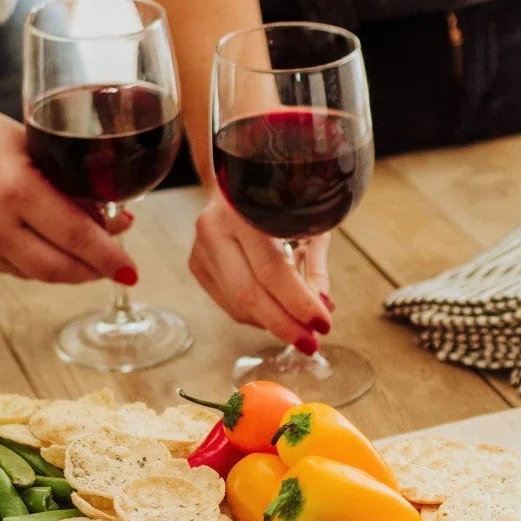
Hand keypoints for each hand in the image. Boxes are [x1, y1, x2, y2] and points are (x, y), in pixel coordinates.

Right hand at [0, 103, 137, 283]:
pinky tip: (53, 253)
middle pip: (60, 268)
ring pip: (38, 275)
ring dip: (69, 271)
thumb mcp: (29, 146)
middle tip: (117, 267)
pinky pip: (13, 270)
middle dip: (95, 271)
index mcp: (17, 190)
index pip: (78, 236)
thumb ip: (67, 182)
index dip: (110, 257)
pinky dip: (39, 266)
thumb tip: (108, 216)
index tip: (131, 268)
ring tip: (90, 258)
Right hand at [189, 194, 332, 353]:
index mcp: (243, 211)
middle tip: (311, 343)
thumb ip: (314, 263)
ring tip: (299, 328)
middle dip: (285, 324)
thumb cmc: (279, 197)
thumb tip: (324, 306)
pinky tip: (275, 312)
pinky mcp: (196, 264)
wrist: (235, 177)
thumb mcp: (306, 219)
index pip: (272, 271)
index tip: (324, 324)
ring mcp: (200, 249)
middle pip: (250, 294)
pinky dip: (256, 315)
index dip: (299, 303)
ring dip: (273, 323)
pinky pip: (228, 303)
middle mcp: (215, 230)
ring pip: (238, 305)